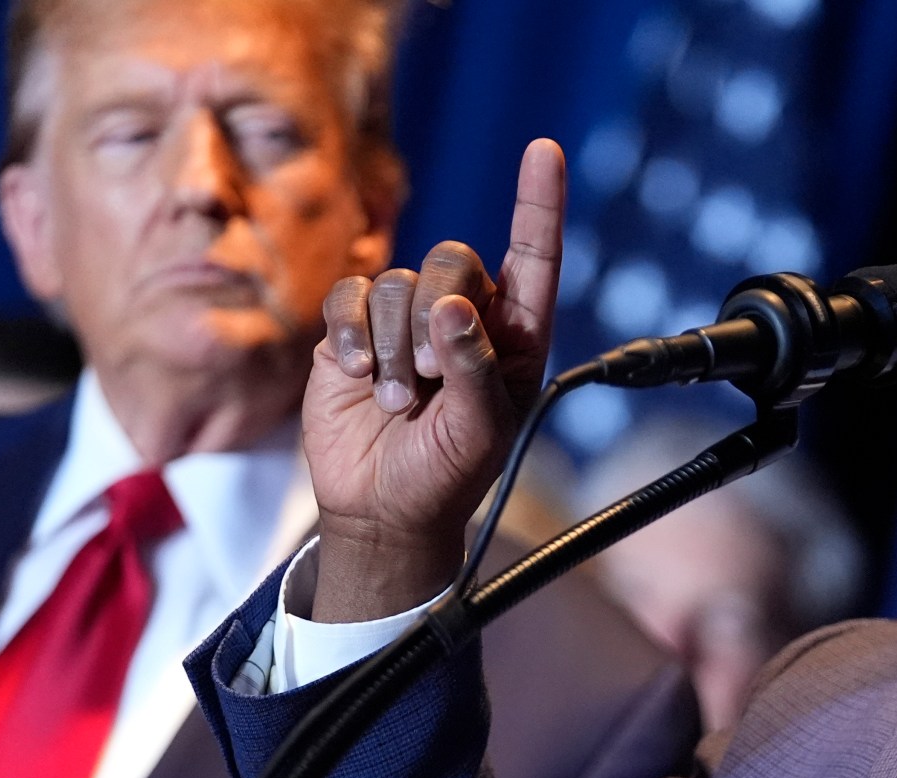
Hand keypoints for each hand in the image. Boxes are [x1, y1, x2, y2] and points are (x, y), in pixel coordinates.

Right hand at [300, 139, 566, 620]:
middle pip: (452, 261)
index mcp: (514, 336)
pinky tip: (361, 374)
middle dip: (435, 317)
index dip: (538, 203)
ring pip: (397, 282)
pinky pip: (350, 295)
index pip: (532, 257)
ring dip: (395, 346)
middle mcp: (462, 316)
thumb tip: (455, 307)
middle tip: (431, 378)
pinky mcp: (352, 328)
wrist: (379, 508)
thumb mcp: (480, 434)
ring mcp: (405, 319)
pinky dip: (353, 334)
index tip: (545, 151)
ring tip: (398, 400)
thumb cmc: (445, 476)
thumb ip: (476, 370)